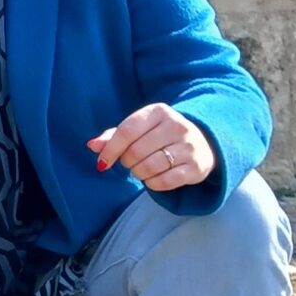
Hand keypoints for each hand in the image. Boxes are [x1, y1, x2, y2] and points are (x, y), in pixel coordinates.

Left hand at [87, 105, 217, 191]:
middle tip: (130, 162)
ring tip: (140, 170)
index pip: (127, 131)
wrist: (203, 142)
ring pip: (149, 167)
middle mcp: (176, 126)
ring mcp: (188, 147)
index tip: (102, 163)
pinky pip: (165, 182)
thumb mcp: (140, 128)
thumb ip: (114, 136)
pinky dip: (152, 184)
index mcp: (158, 111)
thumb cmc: (161, 135)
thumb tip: (91, 145)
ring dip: (138, 173)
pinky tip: (152, 178)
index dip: (110, 149)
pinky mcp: (196, 167)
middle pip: (136, 151)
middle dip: (127, 162)